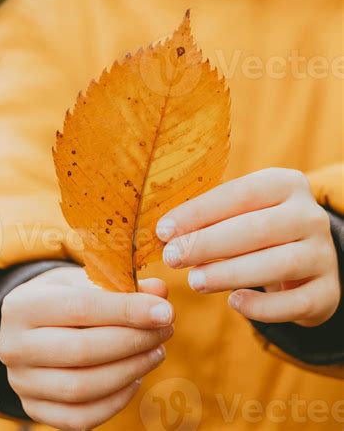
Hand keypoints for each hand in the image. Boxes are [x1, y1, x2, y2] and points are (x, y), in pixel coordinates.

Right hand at [0, 266, 173, 430]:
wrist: (28, 326)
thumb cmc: (63, 296)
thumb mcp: (85, 280)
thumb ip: (121, 285)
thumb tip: (161, 295)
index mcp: (22, 305)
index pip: (80, 307)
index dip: (126, 311)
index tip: (165, 312)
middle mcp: (13, 345)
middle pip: (82, 351)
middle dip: (133, 341)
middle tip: (167, 330)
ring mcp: (20, 382)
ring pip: (82, 388)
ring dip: (130, 370)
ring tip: (156, 351)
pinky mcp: (32, 409)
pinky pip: (80, 417)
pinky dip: (115, 400)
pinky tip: (135, 377)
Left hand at [156, 168, 340, 327]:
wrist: (306, 260)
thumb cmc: (257, 230)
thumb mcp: (239, 212)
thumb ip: (208, 217)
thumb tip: (162, 233)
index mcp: (286, 183)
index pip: (239, 194)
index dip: (198, 213)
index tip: (162, 230)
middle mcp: (310, 215)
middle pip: (257, 228)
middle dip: (208, 243)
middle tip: (171, 258)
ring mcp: (324, 254)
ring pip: (278, 263)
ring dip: (230, 273)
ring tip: (194, 281)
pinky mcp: (328, 291)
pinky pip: (296, 302)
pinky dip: (264, 306)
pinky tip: (234, 303)